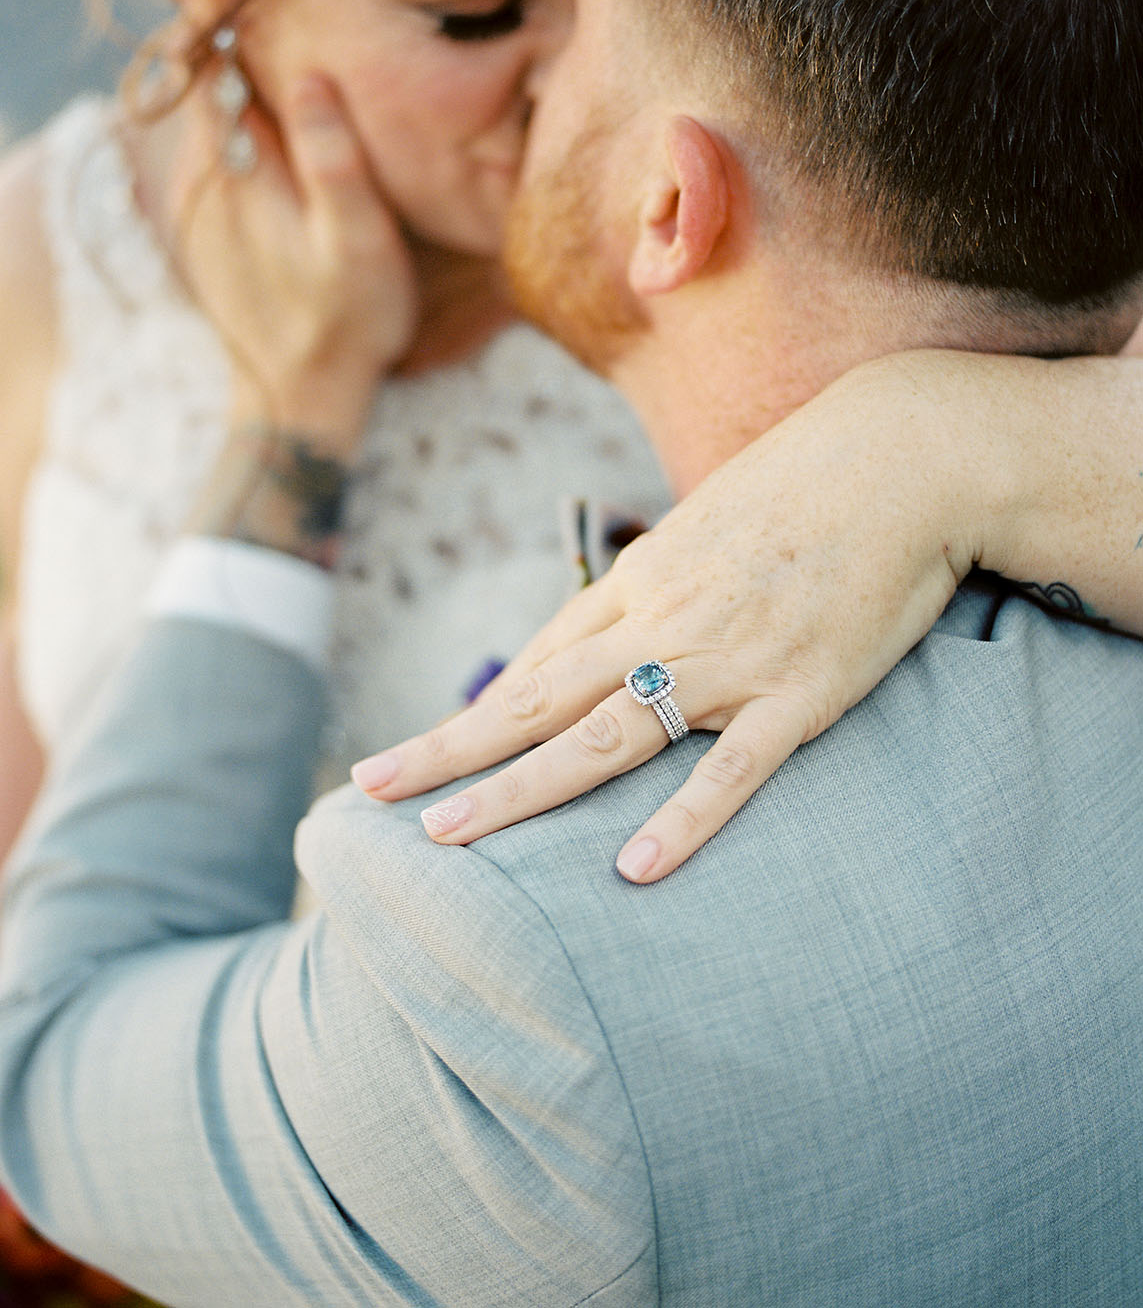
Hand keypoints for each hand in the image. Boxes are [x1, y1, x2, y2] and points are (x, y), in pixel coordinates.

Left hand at [175, 70, 416, 451]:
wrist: (298, 397)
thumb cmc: (344, 320)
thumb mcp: (358, 244)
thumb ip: (333, 160)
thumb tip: (310, 78)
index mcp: (237, 168)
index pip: (216, 63)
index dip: (228, 11)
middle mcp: (204, 177)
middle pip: (208, 82)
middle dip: (229, 33)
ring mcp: (201, 202)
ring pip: (212, 115)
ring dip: (234, 76)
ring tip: (262, 34)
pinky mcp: (210, 225)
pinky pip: (219, 150)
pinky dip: (237, 120)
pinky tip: (268, 116)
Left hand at [353, 352, 1002, 880]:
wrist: (901, 453)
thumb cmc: (807, 485)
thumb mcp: (708, 523)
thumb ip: (661, 583)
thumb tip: (617, 629)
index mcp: (641, 581)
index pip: (539, 662)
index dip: (470, 714)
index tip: (411, 756)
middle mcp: (663, 621)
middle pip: (536, 699)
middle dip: (449, 750)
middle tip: (369, 794)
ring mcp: (726, 659)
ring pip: (603, 736)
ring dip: (518, 789)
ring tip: (444, 835)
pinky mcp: (798, 692)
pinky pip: (731, 768)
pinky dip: (685, 819)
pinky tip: (635, 869)